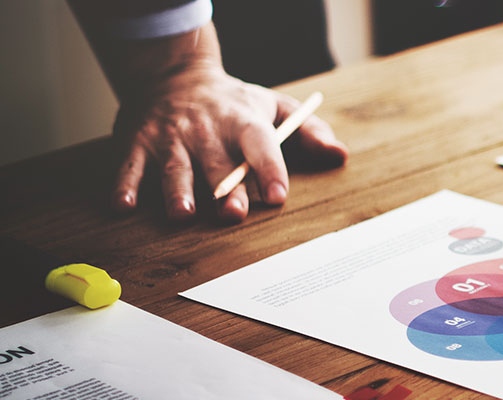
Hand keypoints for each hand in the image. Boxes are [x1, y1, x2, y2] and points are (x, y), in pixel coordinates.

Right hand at [111, 66, 346, 221]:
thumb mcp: (273, 106)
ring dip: (177, 191)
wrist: (173, 74)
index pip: (260, 143)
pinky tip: (124, 205)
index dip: (270, 168)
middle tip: (233, 213)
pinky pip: (128, 166)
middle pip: (217, 164)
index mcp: (242, 121)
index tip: (278, 193)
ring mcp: (169, 137)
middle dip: (225, 190)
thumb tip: (340, 155)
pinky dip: (124, 185)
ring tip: (183, 213)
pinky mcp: (137, 143)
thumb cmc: (233, 102)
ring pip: (173, 167)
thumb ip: (308, 131)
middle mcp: (205, 130)